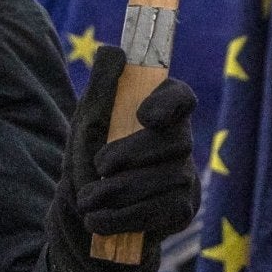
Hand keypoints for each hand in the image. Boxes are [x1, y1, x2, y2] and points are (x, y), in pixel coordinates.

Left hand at [53, 45, 199, 262]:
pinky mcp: (182, 209)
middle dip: (133, 155)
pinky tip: (98, 220)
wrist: (85, 209)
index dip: (169, 105)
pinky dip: (125, 217)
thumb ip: (101, 84)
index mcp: (162, 110)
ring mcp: (186, 176)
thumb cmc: (90, 154)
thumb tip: (114, 51)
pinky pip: (162, 211)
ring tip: (88, 200)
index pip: (182, 98)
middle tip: (99, 167)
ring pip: (167, 180)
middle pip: (176, 141)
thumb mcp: (88, 118)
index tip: (143, 116)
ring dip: (120, 191)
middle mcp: (182, 140)